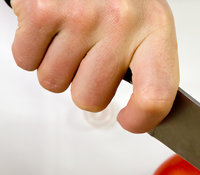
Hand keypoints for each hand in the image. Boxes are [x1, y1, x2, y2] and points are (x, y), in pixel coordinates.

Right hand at [10, 0, 178, 132]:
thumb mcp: (148, 23)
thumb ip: (149, 67)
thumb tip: (143, 112)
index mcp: (155, 29)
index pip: (156, 95)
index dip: (141, 120)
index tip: (130, 120)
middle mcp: (120, 23)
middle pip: (91, 98)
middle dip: (84, 85)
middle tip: (89, 55)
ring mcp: (80, 17)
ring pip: (54, 82)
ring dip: (57, 66)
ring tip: (70, 36)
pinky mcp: (42, 10)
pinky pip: (26, 61)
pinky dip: (32, 50)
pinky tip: (51, 28)